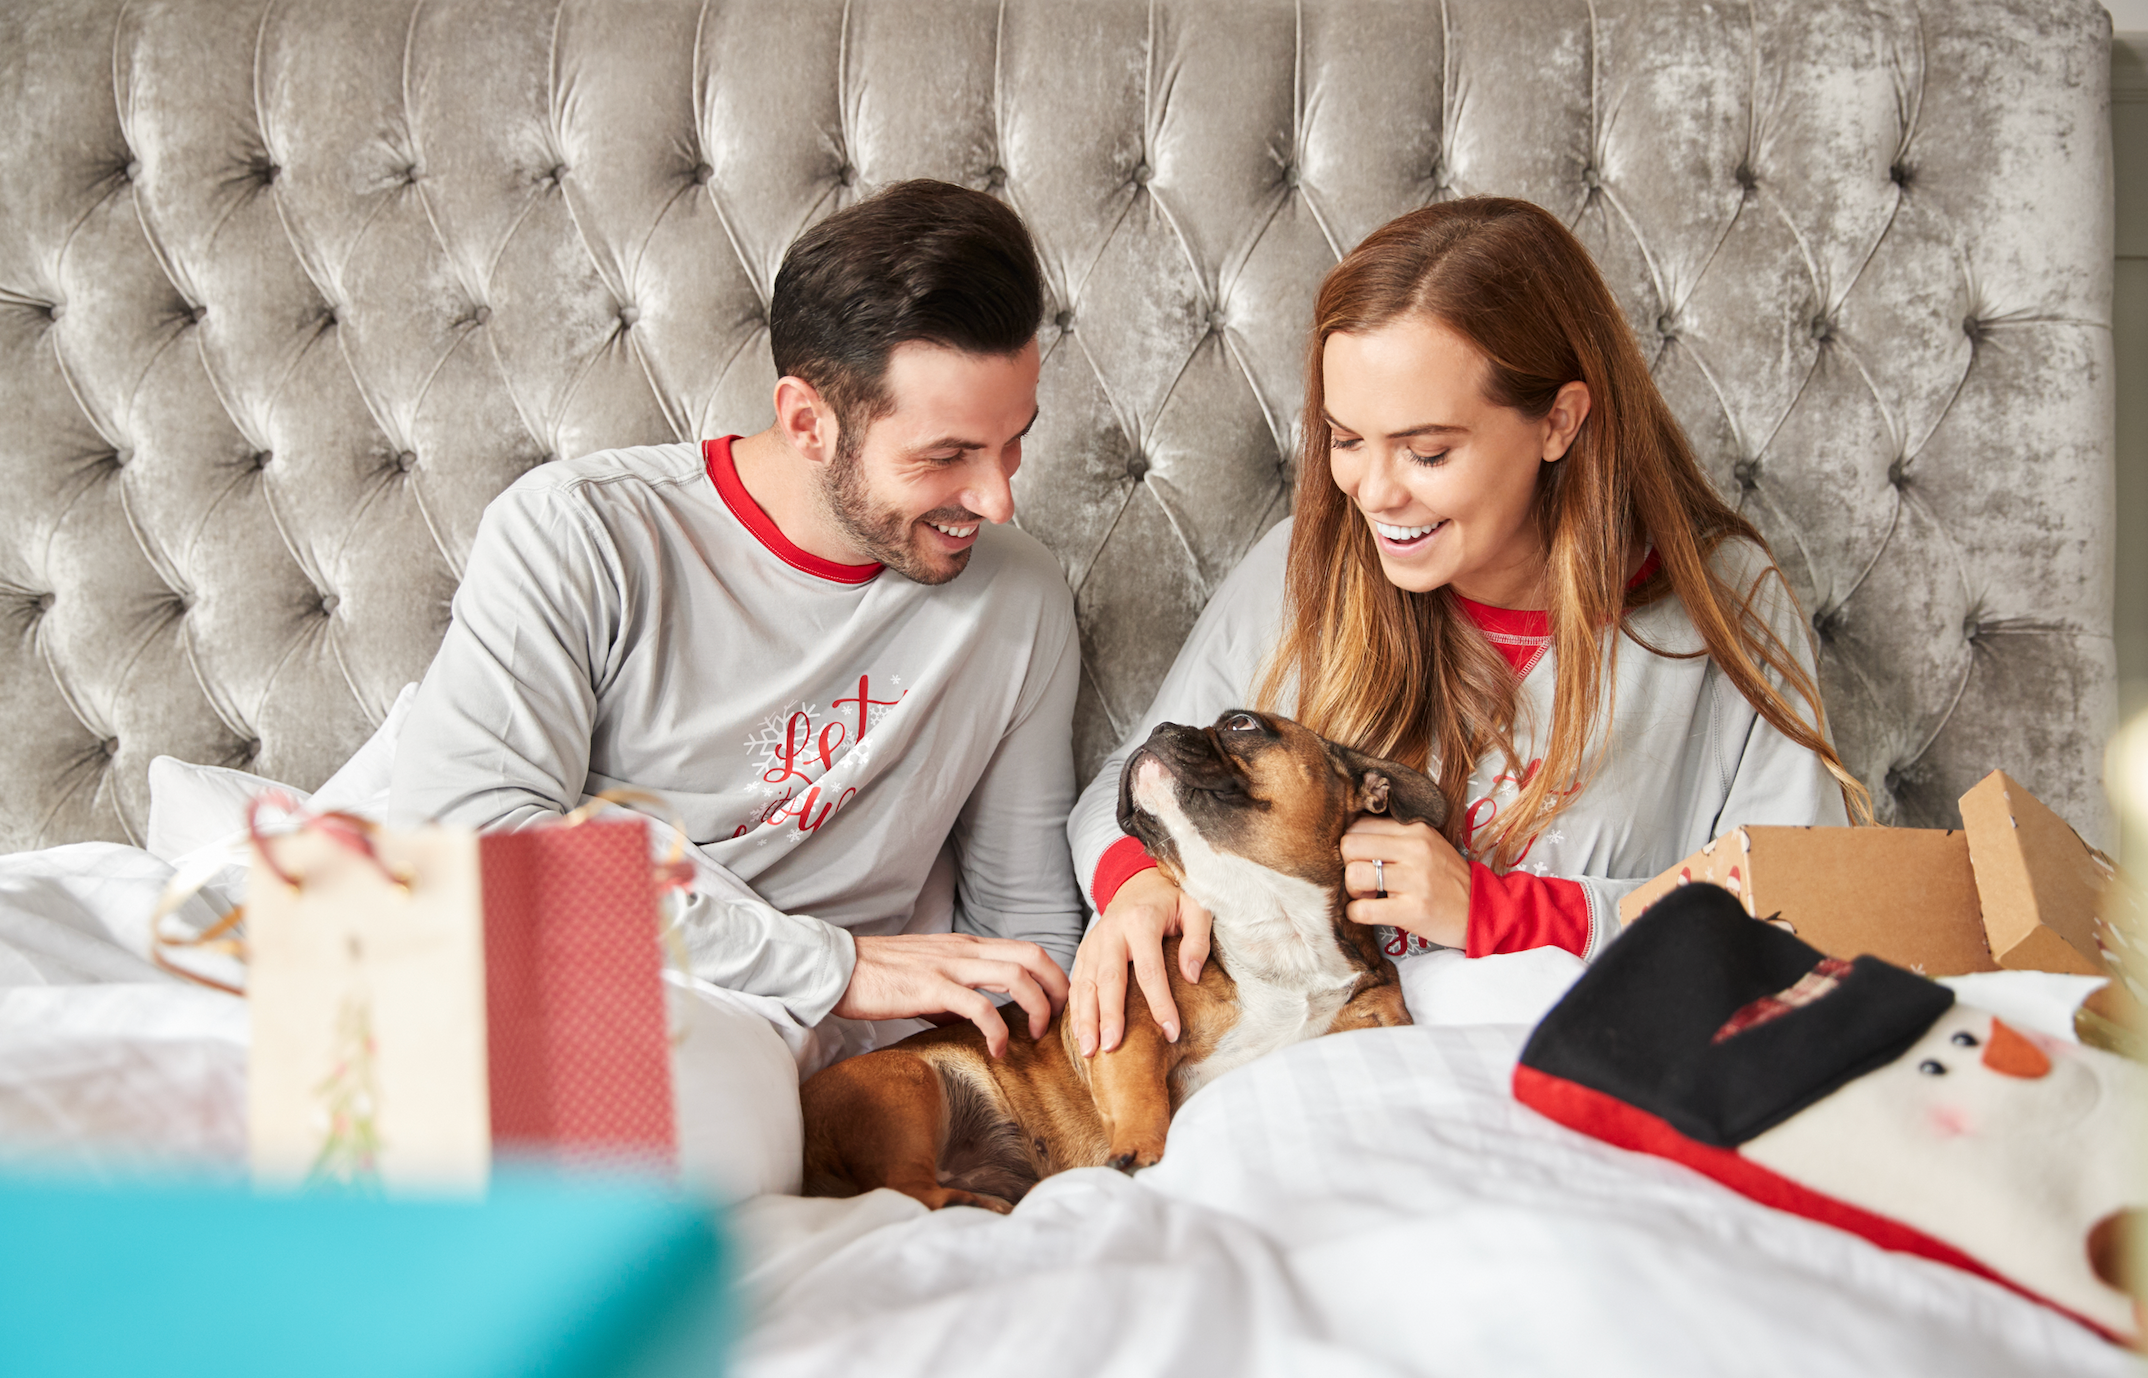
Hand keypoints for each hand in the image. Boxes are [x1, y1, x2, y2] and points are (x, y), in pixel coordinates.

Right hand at [832, 933, 1069, 1058]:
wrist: (838, 967)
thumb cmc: (880, 976)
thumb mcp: (928, 979)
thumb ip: (956, 996)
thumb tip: (976, 1024)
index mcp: (967, 946)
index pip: (1027, 949)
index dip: (1052, 976)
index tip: (1058, 1006)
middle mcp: (964, 950)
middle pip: (1032, 956)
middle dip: (1057, 988)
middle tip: (1060, 1020)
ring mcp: (949, 965)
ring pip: (1014, 975)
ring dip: (1036, 1006)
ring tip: (1035, 1036)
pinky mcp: (930, 986)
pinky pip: (978, 1005)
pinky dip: (997, 1029)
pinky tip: (997, 1050)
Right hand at [1068, 868, 1212, 1057]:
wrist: (1135, 882)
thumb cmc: (1170, 900)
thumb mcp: (1195, 908)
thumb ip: (1197, 939)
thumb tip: (1190, 976)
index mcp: (1141, 922)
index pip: (1150, 970)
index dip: (1160, 1003)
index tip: (1171, 1032)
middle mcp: (1111, 933)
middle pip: (1109, 980)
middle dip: (1109, 1017)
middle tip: (1111, 1048)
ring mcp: (1093, 942)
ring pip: (1085, 984)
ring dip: (1086, 1019)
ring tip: (1089, 1050)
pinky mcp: (1083, 951)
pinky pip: (1076, 983)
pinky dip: (1076, 1010)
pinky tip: (1080, 1034)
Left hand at [1340, 817, 1471, 948]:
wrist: (1483, 911)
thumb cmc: (1447, 879)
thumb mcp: (1427, 845)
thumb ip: (1394, 838)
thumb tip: (1349, 838)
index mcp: (1416, 829)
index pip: (1359, 825)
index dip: (1353, 846)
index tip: (1364, 861)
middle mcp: (1416, 850)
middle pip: (1349, 846)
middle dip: (1347, 865)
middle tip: (1363, 879)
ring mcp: (1415, 880)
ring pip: (1353, 875)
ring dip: (1353, 891)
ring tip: (1369, 896)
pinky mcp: (1413, 910)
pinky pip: (1363, 910)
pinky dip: (1356, 914)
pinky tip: (1368, 913)